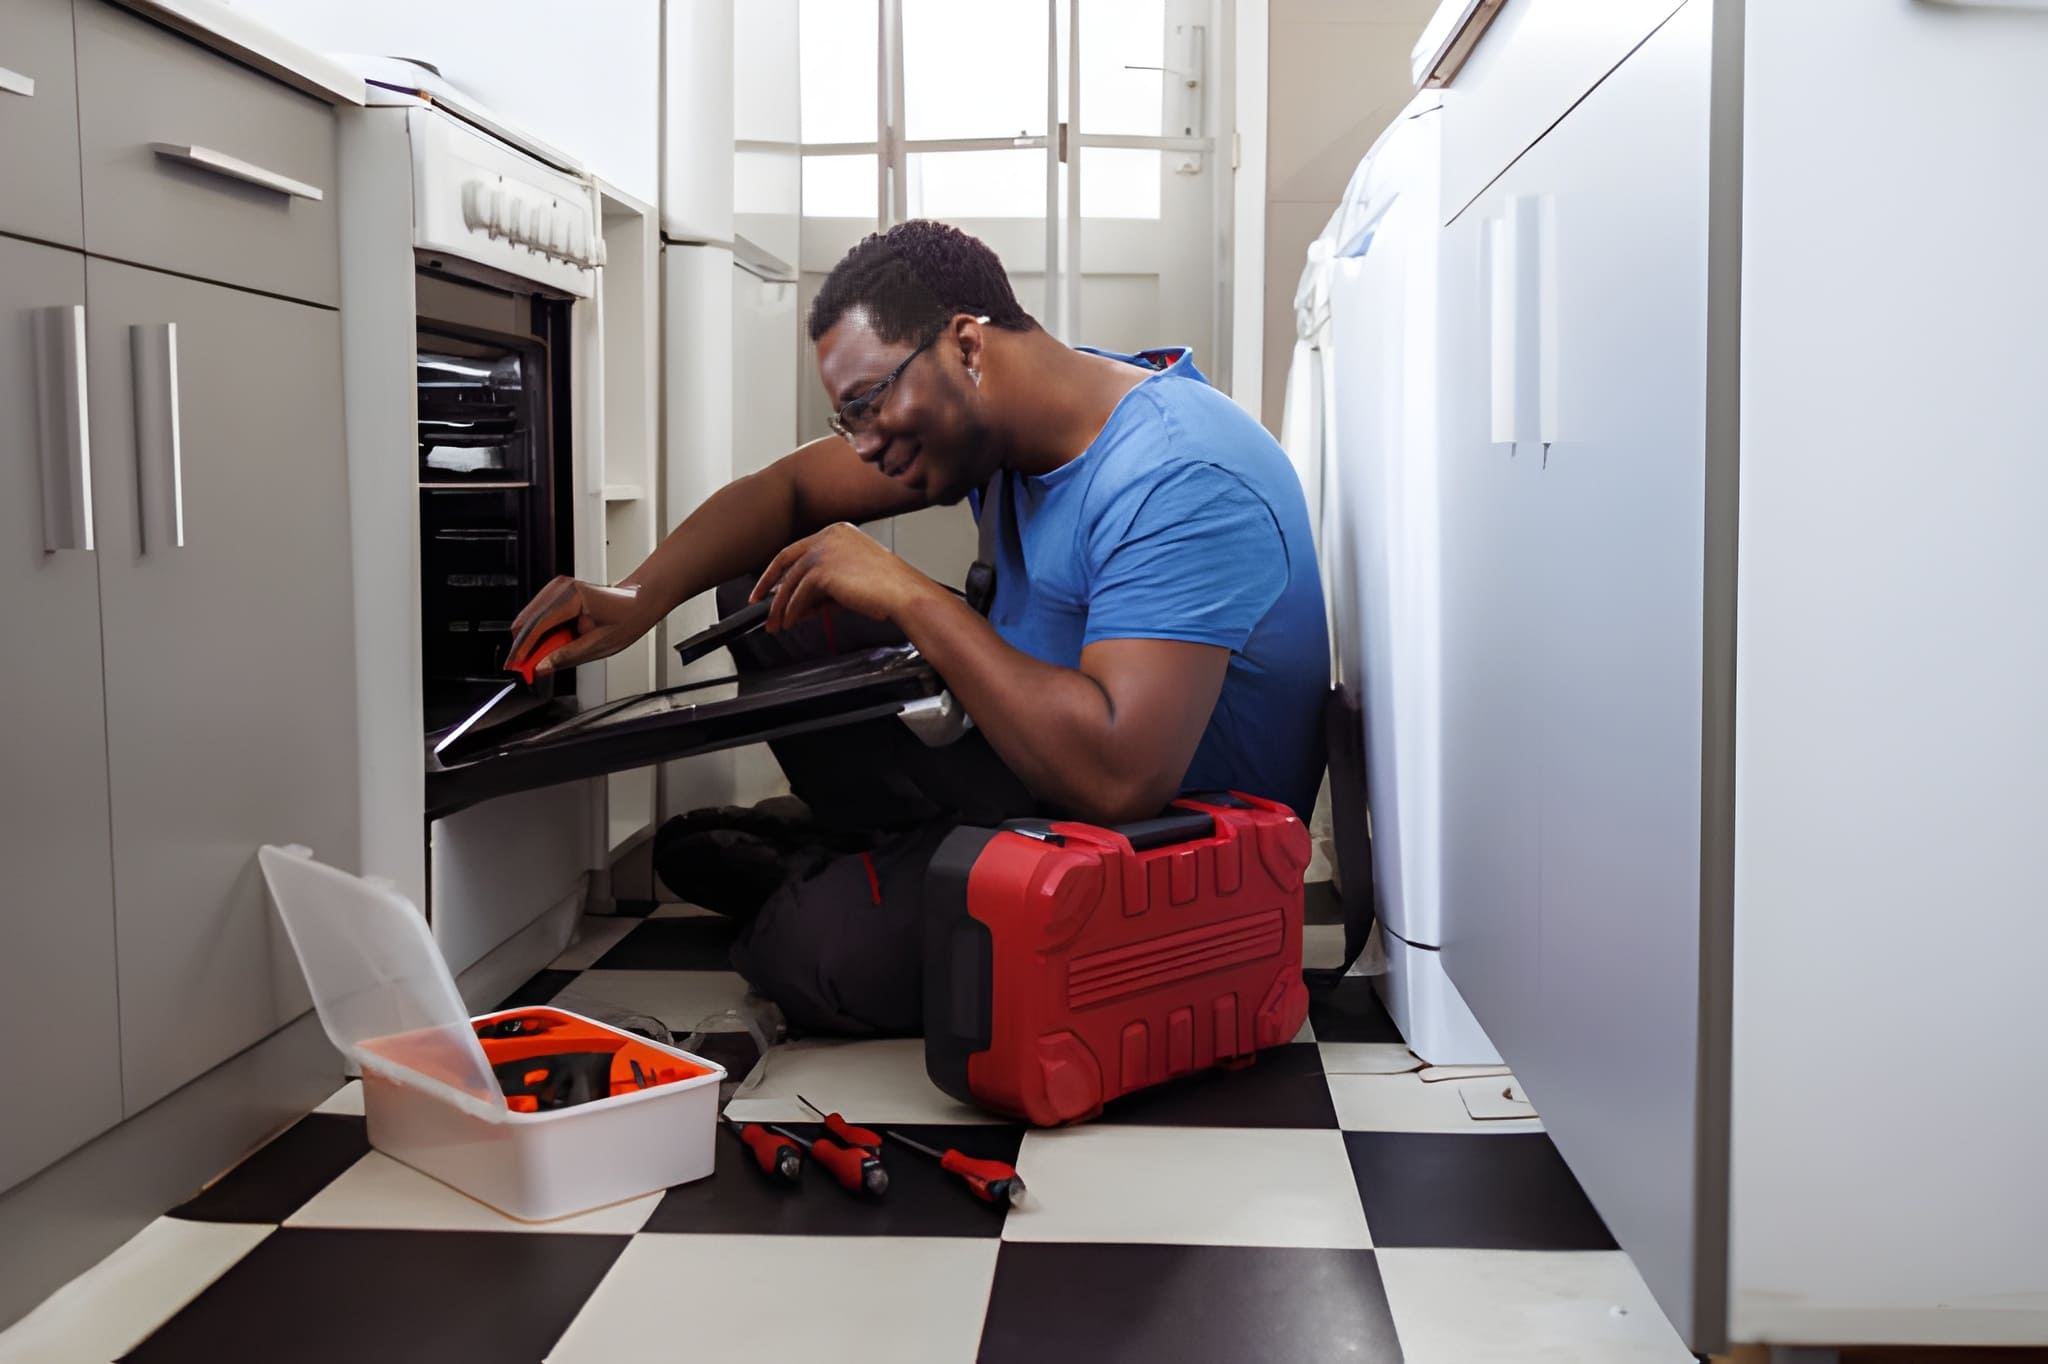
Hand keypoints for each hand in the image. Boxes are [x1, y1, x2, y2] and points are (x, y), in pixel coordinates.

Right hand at [504, 576, 656, 678]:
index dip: (524, 648)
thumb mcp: (600, 645)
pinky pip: (537, 615)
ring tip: (537, 660)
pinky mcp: (556, 592)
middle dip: (523, 646)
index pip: (539, 624)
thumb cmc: (627, 617)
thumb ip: (567, 656)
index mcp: (575, 597)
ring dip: (530, 641)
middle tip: (523, 669)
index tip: (515, 665)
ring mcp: (557, 587)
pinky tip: (546, 647)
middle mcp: (562, 588)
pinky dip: (537, 633)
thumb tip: (542, 667)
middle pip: (528, 620)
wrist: (638, 600)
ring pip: (529, 618)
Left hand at [751, 522, 936, 632]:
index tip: (769, 586)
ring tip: (779, 624)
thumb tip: (802, 602)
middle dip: (768, 585)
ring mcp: (824, 550)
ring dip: (782, 606)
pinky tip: (794, 622)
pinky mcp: (822, 569)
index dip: (780, 570)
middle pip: (786, 560)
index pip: (799, 549)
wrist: (904, 594)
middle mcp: (829, 536)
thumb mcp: (852, 579)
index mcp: (838, 532)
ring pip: (790, 581)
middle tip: (759, 603)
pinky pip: (799, 594)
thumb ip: (826, 584)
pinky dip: (794, 611)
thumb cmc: (889, 588)